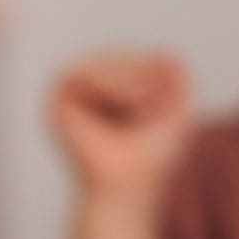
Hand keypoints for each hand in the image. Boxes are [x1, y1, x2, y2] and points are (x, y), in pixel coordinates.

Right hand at [45, 51, 195, 196]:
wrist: (130, 183)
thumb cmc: (153, 157)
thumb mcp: (179, 111)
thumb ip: (180, 78)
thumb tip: (168, 55)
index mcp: (116, 96)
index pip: (135, 60)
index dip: (152, 72)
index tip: (160, 106)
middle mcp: (92, 95)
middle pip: (119, 55)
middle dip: (139, 73)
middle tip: (147, 107)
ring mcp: (74, 98)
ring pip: (100, 60)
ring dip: (124, 77)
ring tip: (135, 104)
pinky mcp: (57, 102)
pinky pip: (77, 72)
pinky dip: (104, 81)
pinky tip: (121, 100)